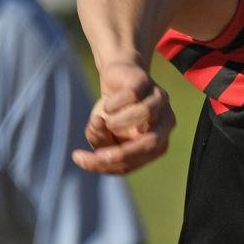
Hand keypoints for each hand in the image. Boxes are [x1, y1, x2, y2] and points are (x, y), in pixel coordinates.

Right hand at [72, 60, 175, 174]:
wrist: (116, 78)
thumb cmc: (113, 112)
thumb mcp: (102, 131)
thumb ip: (101, 139)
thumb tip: (100, 125)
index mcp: (157, 144)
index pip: (135, 162)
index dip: (106, 165)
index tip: (78, 159)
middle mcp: (165, 123)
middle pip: (151, 144)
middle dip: (121, 154)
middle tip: (96, 154)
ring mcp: (158, 100)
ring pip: (143, 114)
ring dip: (116, 122)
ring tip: (102, 120)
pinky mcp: (145, 82)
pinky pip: (131, 95)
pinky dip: (113, 104)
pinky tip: (107, 105)